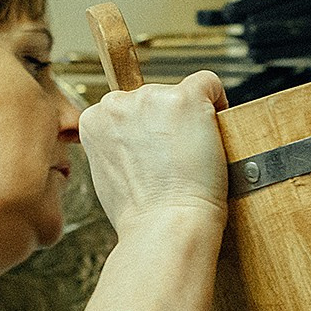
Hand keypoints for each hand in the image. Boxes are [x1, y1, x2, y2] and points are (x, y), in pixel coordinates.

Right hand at [78, 71, 228, 233]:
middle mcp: (116, 104)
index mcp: (93, 120)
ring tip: (190, 157)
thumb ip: (117, 148)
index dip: (144, 132)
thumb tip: (137, 142)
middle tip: (176, 160)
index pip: (123, 110)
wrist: (166, 226)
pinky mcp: (185, 98)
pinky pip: (208, 84)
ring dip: (190, 119)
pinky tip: (213, 133)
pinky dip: (217, 103)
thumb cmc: (142, 215)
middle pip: (152, 99)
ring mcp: (151, 98)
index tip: (155, 154)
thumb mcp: (109, 176)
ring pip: (180, 95)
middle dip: (166, 123)